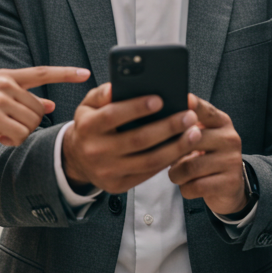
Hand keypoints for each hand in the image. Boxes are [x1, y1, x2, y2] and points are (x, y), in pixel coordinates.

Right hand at [0, 66, 88, 148]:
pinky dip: (13, 142)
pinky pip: (20, 135)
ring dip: (20, 134)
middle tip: (7, 128)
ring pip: (31, 123)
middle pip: (38, 109)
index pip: (42, 72)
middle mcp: (5, 84)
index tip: (86, 73)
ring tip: (0, 132)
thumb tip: (50, 104)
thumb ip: (21, 98)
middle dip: (28, 124)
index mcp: (6, 76)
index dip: (66, 74)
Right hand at [62, 83, 201, 193]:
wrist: (77, 158)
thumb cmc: (90, 124)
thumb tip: (117, 86)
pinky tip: (183, 148)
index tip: (160, 99)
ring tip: (194, 132)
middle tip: (189, 116)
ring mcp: (107, 171)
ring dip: (175, 147)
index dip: (136, 107)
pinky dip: (169, 160)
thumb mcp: (88, 105)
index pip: (113, 115)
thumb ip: (103, 93)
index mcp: (87, 127)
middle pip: (137, 140)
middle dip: (167, 127)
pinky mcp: (119, 185)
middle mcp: (95, 151)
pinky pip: (149, 173)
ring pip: (148, 160)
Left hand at [168, 97, 246, 215]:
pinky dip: (185, 188)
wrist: (229, 186)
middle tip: (165, 158)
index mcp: (222, 122)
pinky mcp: (230, 183)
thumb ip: (185, 126)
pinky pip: (195, 186)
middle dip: (171, 153)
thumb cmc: (205, 157)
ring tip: (176, 174)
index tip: (183, 99)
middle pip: (191, 140)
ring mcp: (232, 161)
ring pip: (189, 167)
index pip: (206, 110)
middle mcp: (230, 138)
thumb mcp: (201, 137)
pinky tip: (188, 185)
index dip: (193, 106)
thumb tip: (159, 120)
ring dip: (176, 174)